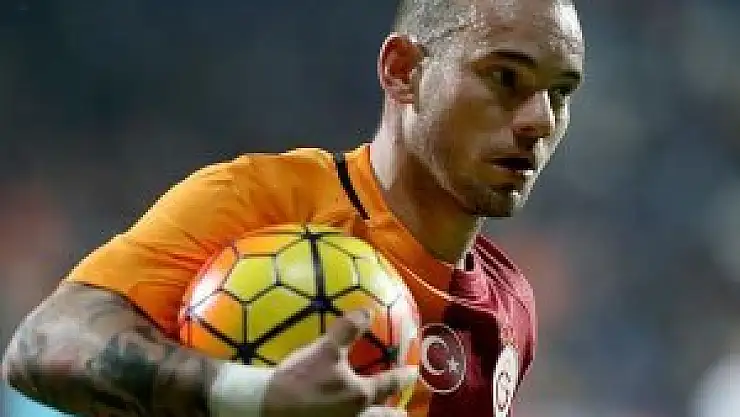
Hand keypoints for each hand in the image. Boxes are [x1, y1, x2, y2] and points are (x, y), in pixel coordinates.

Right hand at [262, 309, 417, 416]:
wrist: (267, 407)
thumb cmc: (300, 378)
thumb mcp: (325, 349)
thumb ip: (348, 329)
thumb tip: (367, 311)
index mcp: (360, 394)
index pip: (388, 384)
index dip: (402, 377)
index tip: (413, 373)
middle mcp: (355, 416)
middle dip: (393, 415)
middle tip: (403, 414)